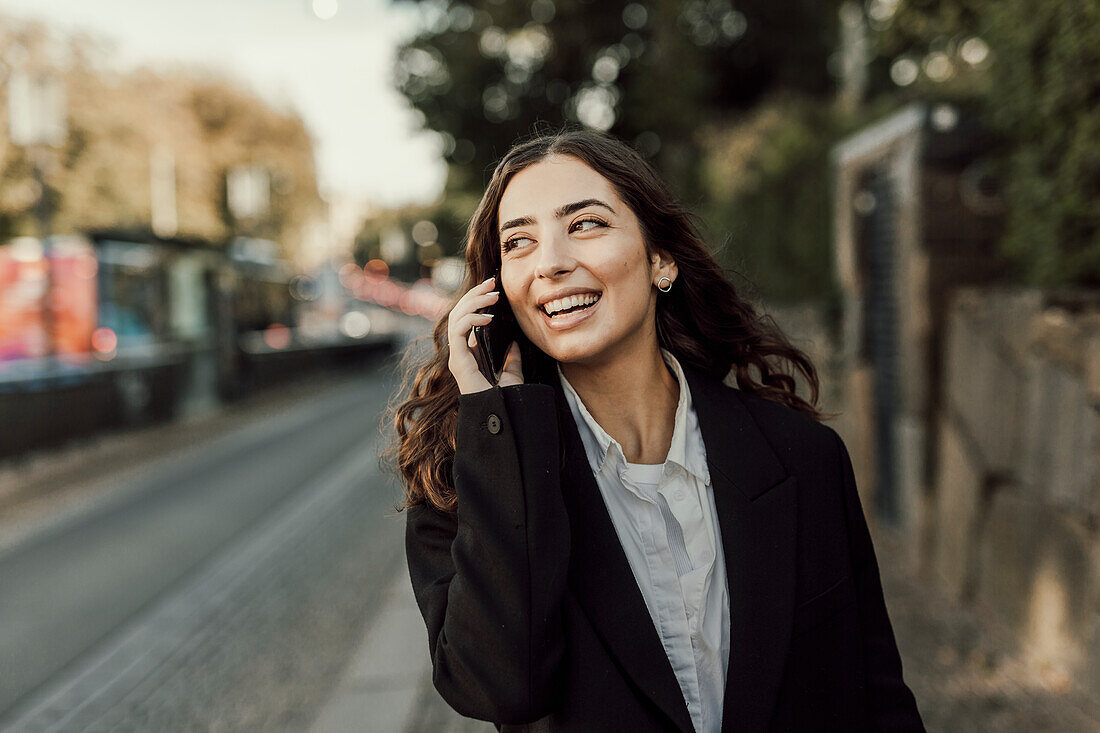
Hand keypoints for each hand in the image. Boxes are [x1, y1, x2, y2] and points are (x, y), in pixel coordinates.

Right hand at [447, 276, 524, 393]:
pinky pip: (458, 332)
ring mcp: (457, 358)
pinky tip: (488, 317)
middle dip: (474, 294)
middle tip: (491, 281)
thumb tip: (515, 343)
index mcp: (470, 354)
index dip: (477, 300)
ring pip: (456, 318)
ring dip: (473, 302)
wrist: (503, 419)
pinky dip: (471, 319)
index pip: (466, 319)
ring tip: (492, 295)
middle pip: (459, 313)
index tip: (494, 288)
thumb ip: (511, 358)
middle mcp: (460, 354)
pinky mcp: (458, 362)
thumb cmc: (505, 402)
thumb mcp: (512, 374)